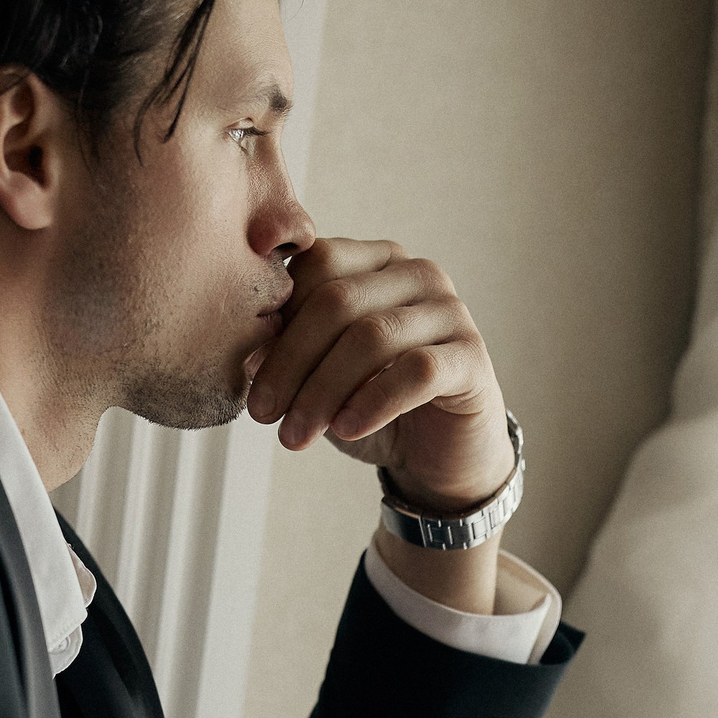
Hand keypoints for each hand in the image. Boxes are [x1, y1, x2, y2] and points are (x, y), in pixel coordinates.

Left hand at [245, 235, 513, 517]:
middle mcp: (416, 274)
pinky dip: (372, 402)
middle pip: (337, 300)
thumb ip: (289, 352)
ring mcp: (449, 311)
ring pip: (372, 337)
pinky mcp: (471, 357)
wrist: (437, 456)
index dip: (275, 319)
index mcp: (374, 261)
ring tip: (294, 435)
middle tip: (262, 413)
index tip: (246, 371)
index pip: (316, 265)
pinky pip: (416, 371)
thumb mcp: (319, 377)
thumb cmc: (371, 406)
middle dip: (290, 361)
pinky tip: (345, 430)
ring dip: (322, 391)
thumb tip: (250, 353)